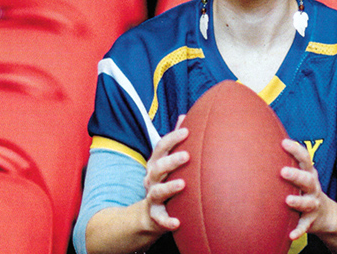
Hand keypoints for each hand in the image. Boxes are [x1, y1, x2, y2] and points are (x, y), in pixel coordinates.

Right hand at [142, 115, 189, 232]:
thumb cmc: (163, 181)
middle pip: (158, 167)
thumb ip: (175, 140)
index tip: (187, 131)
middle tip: (187, 155)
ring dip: (169, 188)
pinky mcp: (156, 216)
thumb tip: (185, 115)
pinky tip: (177, 222)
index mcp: (156, 164)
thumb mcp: (166, 160)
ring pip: (157, 191)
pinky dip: (167, 221)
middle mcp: (151, 179)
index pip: (160, 147)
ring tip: (183, 184)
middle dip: (171, 161)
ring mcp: (152, 198)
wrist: (149, 214)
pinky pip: (160, 219)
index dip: (172, 138)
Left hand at [281, 139, 336, 239]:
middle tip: (283, 171)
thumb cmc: (304, 189)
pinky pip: (305, 226)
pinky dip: (299, 230)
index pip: (305, 159)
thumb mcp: (299, 175)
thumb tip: (262, 142)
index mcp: (308, 174)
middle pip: (307, 179)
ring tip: (288, 200)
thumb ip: (285, 162)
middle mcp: (313, 188)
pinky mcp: (311, 220)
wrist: (325, 215)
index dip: (296, 150)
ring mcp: (313, 204)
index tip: (284, 143)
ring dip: (299, 201)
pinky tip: (291, 235)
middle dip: (296, 175)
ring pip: (308, 202)